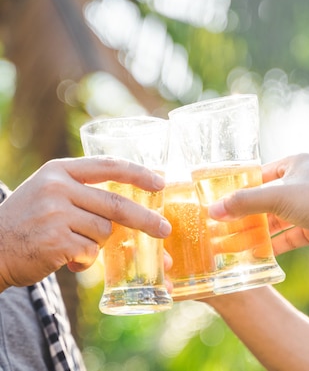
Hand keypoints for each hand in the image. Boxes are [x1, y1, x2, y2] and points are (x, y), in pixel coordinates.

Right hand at [0, 157, 171, 290]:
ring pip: (105, 231)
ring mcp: (56, 214)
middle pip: (117, 204)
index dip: (139, 173)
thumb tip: (136, 206)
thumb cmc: (27, 223)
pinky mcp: (56, 241)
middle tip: (165, 230)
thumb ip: (84, 191)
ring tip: (73, 245)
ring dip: (97, 244)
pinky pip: (91, 252)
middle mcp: (58, 187)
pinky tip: (66, 259)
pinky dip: (85, 260)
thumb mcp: (49, 193)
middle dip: (146, 220)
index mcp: (59, 170)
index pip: (108, 165)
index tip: (160, 183)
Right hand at [209, 154, 308, 278]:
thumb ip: (245, 203)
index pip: (260, 174)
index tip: (219, 202)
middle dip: (246, 215)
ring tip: (233, 244)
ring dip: (258, 232)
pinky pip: (290, 236)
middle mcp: (304, 182)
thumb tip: (212, 211)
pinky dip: (275, 245)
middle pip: (267, 199)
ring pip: (278, 220)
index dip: (240, 188)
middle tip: (221, 227)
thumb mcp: (278, 197)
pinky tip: (257, 255)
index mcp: (297, 163)